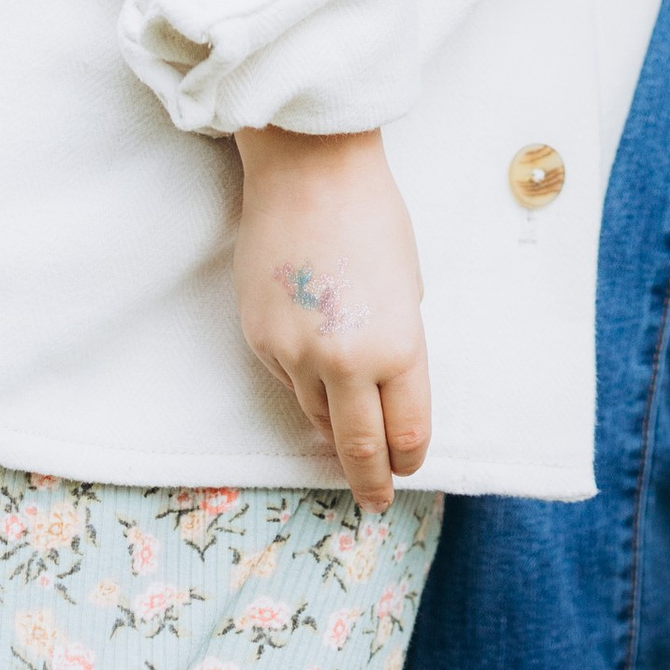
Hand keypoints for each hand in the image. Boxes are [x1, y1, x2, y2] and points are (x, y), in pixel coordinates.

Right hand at [234, 127, 430, 506]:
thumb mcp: (407, 285)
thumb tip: (385, 387)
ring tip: (347, 432)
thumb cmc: (372, 215)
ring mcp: (296, 354)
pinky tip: (314, 365)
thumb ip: (397, 341)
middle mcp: (345, 361)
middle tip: (376, 500)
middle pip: (360, 447)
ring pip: (318, 416)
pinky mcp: (260, 340)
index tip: (407, 471)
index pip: (407, 432)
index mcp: (397, 345)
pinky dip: (304, 383)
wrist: (308, 169)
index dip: (409, 460)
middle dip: (371, 480)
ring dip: (336, 426)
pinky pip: (287, 379)